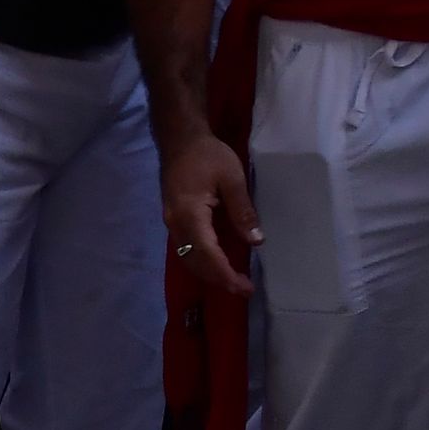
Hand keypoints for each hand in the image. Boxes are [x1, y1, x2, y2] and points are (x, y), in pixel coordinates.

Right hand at [160, 133, 260, 298]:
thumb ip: (243, 211)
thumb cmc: (207, 155)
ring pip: (188, 258)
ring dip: (210, 273)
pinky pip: (186, 249)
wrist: (179, 140)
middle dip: (219, 279)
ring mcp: (171, 223)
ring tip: (233, 281)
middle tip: (244, 289)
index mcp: (190, 215)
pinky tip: (218, 263)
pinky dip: (202, 261)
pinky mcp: (174, 220)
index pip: (208, 254)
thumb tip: (256, 242)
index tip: (244, 287)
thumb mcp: (232, 179)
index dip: (226, 274)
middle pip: (195, 262)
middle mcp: (176, 224)